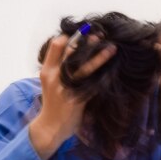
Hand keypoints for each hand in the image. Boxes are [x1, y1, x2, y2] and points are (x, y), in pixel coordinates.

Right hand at [29, 35, 115, 159]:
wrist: (49, 127)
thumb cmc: (52, 103)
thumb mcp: (49, 82)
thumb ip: (57, 67)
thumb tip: (71, 49)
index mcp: (47, 70)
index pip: (56, 45)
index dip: (70, 36)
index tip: (84, 31)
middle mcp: (55, 77)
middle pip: (71, 53)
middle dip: (87, 41)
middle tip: (100, 35)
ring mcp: (66, 89)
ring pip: (84, 68)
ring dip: (99, 57)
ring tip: (112, 48)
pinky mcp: (77, 100)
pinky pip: (93, 86)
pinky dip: (104, 78)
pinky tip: (113, 71)